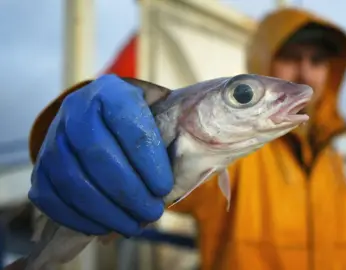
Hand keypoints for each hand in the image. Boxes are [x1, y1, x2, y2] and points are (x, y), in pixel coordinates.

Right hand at [28, 74, 173, 236]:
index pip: (129, 124)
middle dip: (128, 191)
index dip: (148, 161)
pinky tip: (104, 227)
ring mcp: (53, 137)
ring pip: (72, 179)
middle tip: (152, 213)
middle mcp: (77, 109)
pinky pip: (51, 197)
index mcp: (111, 92)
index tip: (164, 188)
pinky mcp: (41, 165)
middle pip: (97, 154)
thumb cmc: (138, 119)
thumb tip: (185, 170)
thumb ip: (171, 133)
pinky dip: (78, 218)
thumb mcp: (159, 112)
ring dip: (106, 210)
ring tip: (133, 226)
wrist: (100, 115)